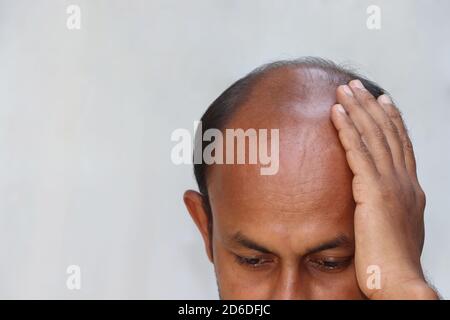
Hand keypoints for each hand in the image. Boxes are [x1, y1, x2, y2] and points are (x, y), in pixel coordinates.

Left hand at [330, 80, 436, 298]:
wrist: (398, 281)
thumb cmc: (392, 263)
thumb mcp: (393, 229)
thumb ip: (385, 209)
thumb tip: (375, 204)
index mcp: (409, 188)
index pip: (401, 144)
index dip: (391, 119)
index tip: (381, 100)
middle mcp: (404, 180)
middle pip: (387, 132)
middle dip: (371, 106)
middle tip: (356, 85)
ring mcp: (391, 184)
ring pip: (373, 136)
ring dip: (357, 109)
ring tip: (343, 89)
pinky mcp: (373, 191)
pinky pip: (357, 151)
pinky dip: (346, 129)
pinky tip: (336, 112)